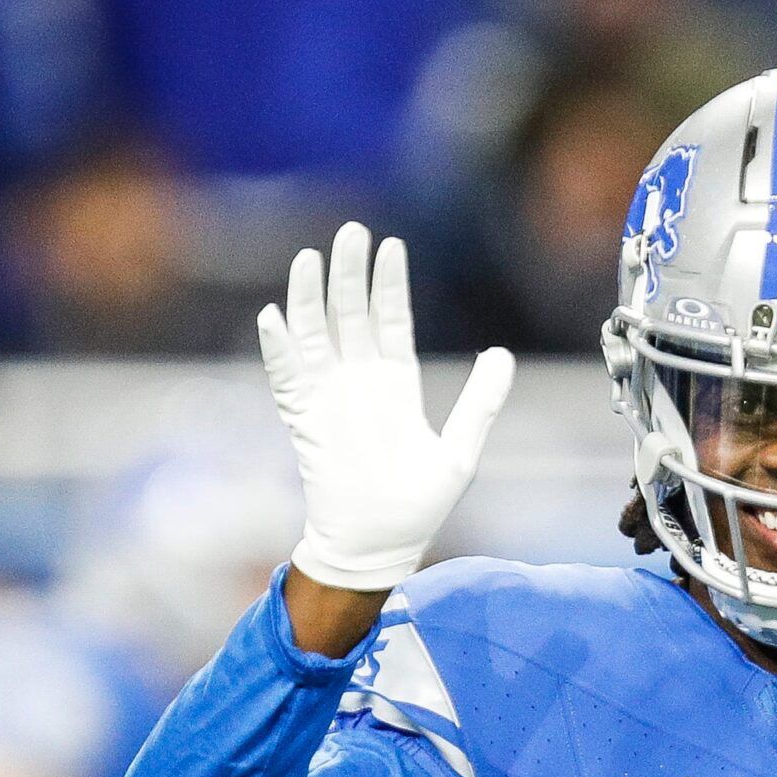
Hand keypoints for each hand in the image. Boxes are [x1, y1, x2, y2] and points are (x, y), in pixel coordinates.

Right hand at [258, 221, 513, 590]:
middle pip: (351, 316)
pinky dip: (279, 349)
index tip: (391, 246)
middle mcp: (360, 384)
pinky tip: (275, 316)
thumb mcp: (462, 449)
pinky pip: (287, 378)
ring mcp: (330, 399)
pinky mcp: (306, 422)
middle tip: (352, 231)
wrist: (380, 545)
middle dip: (350, 274)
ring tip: (313, 256)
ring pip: (315, 336)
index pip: (391, 321)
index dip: (390, 285)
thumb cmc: (419, 505)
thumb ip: (481, 401)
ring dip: (312, 297)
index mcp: (397, 385)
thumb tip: (501, 353)